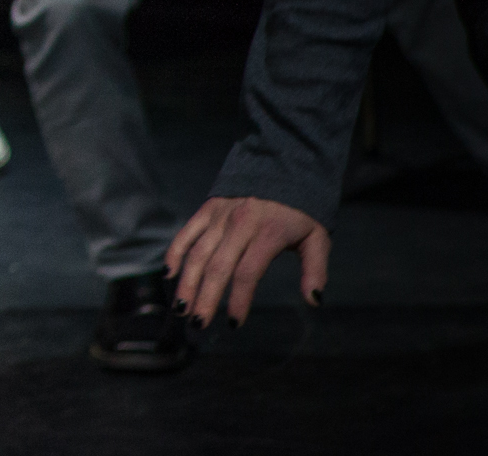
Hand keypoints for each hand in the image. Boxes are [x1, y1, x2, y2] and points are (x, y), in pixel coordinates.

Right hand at [166, 195, 328, 326]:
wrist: (282, 164)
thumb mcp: (317, 238)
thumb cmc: (300, 210)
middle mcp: (238, 225)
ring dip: (187, 281)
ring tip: (181, 307)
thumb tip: (314, 300)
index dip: (239, 299)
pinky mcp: (207, 208)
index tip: (234, 323)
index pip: (247, 272)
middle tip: (197, 324)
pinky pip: (187, 232)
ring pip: (198, 253)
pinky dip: (175, 252)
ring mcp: (219, 215)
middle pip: (217, 266)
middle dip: (205, 297)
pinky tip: (169, 273)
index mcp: (266, 234)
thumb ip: (316, 269)